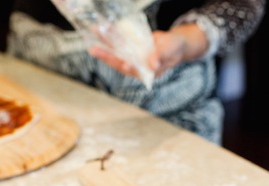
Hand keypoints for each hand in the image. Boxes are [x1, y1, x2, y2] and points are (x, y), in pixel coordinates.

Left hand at [88, 23, 208, 77]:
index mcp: (145, 72)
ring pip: (116, 50)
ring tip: (94, 33)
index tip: (124, 65)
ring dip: (104, 42)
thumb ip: (160, 57)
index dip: (128, 67)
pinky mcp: (130, 47)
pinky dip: (111, 35)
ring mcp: (131, 56)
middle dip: (106, 55)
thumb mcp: (169, 52)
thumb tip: (153, 65)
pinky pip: (118, 42)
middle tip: (94, 50)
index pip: (134, 71)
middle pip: (119, 61)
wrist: (173, 44)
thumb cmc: (174, 50)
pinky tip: (103, 29)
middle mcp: (135, 65)